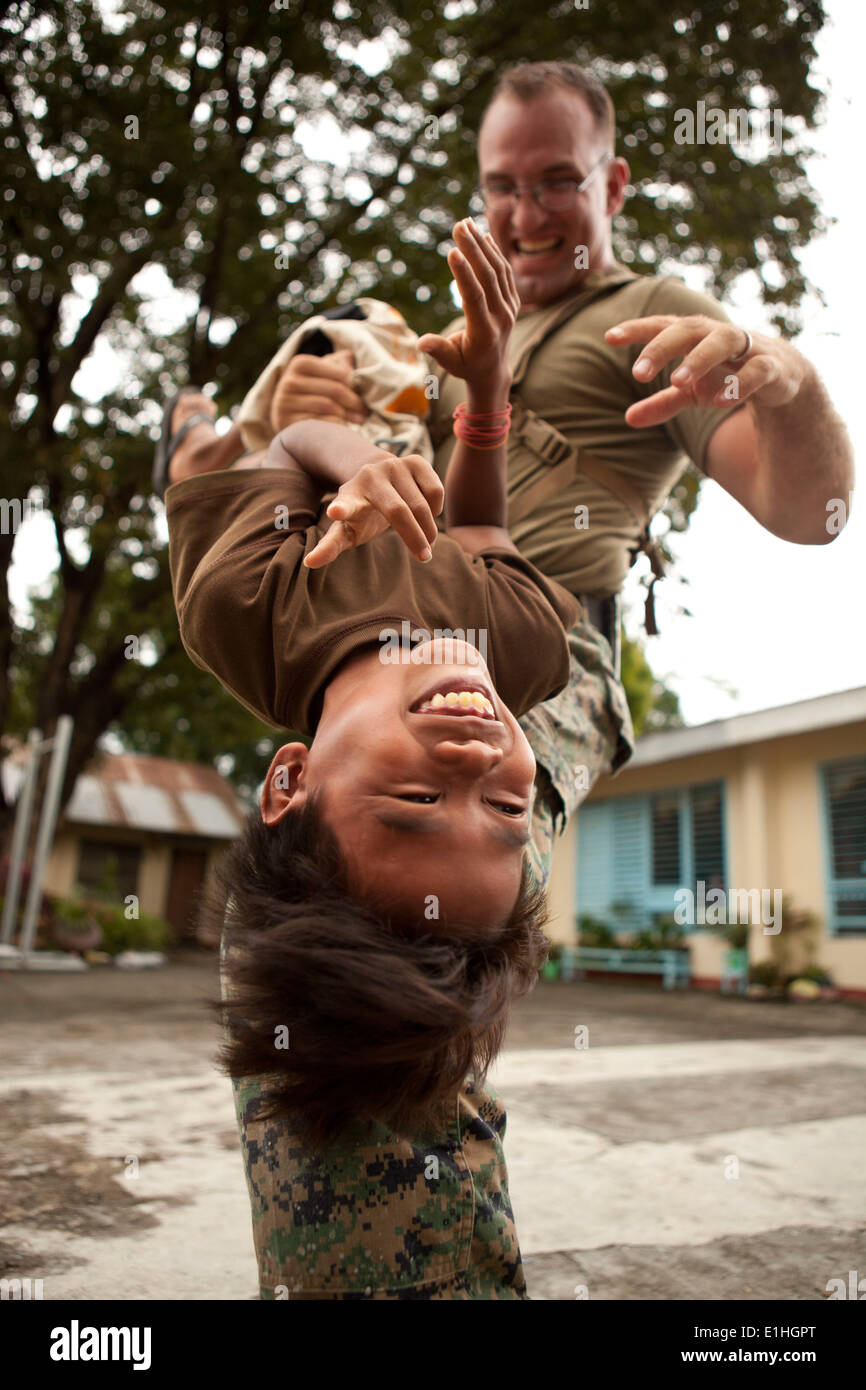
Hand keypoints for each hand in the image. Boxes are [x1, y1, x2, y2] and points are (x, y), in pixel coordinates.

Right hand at [270, 348, 367, 429]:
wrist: (287, 414)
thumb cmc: (314, 390)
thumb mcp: (325, 371)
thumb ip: (342, 364)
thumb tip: (362, 368)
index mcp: (301, 363)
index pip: (339, 373)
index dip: (356, 385)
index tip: (367, 394)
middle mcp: (289, 381)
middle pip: (334, 391)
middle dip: (355, 402)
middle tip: (366, 410)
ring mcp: (285, 403)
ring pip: (328, 408)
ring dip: (349, 415)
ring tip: (360, 419)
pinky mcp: (286, 422)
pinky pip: (320, 424)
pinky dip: (336, 426)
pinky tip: (345, 427)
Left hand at [304, 451, 444, 569]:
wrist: (376, 475)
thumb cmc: (361, 512)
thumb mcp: (346, 529)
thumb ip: (330, 546)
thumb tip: (309, 563)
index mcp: (350, 496)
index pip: (344, 503)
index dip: (341, 508)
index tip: (334, 511)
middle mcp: (370, 477)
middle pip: (398, 511)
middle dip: (414, 538)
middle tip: (424, 558)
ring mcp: (394, 465)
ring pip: (422, 503)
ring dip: (429, 529)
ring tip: (428, 544)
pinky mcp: (415, 461)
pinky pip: (435, 491)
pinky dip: (436, 509)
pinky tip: (428, 514)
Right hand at [418, 219, 518, 392]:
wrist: (493, 371)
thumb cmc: (466, 365)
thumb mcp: (450, 363)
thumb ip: (437, 350)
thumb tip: (419, 343)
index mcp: (484, 333)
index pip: (475, 298)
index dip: (464, 274)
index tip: (453, 250)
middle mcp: (501, 317)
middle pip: (488, 277)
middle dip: (473, 249)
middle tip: (458, 225)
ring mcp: (510, 308)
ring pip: (498, 270)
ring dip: (482, 245)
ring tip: (465, 224)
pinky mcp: (513, 300)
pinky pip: (505, 272)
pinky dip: (494, 252)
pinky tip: (483, 235)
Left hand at [605, 315, 804, 427]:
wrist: (784, 377)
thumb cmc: (728, 375)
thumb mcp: (692, 392)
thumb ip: (662, 403)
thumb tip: (627, 419)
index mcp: (696, 337)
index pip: (663, 325)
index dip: (638, 329)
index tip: (610, 337)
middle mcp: (719, 335)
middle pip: (688, 329)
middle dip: (662, 347)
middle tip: (638, 372)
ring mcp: (747, 348)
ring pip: (723, 341)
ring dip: (699, 359)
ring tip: (676, 381)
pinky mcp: (773, 367)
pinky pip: (756, 371)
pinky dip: (740, 383)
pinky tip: (720, 401)